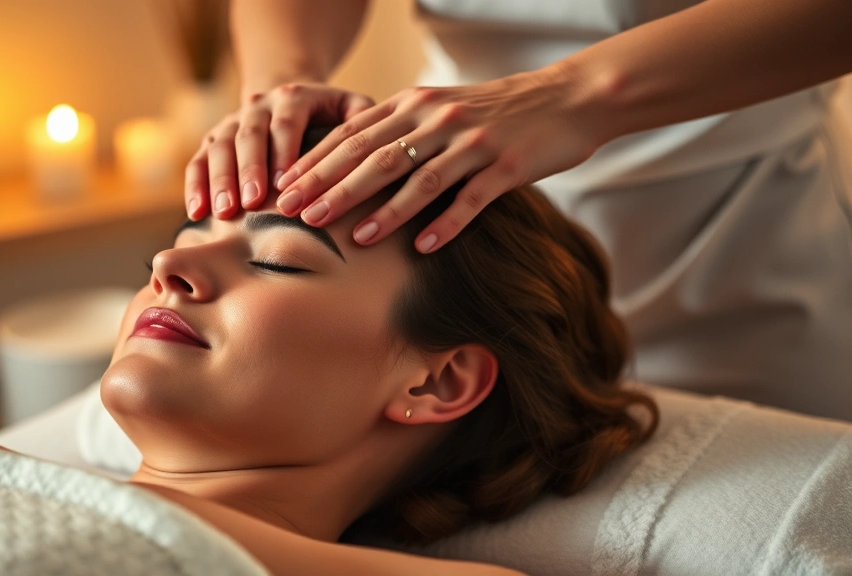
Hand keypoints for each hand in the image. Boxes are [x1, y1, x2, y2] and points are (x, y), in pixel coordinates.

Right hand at [184, 83, 374, 220]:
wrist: (287, 99)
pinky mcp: (212, 141)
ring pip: (219, 149)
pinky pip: (198, 161)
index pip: (286, 124)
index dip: (283, 153)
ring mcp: (230, 123)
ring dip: (220, 181)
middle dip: (248, 171)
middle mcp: (257, 106)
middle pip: (249, 137)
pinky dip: (195, 187)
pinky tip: (197, 213)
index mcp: (292, 97)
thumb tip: (379, 141)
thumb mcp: (349, 106)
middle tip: (250, 203)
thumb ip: (363, 118)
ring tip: (224, 213)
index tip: (284, 186)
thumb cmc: (327, 115)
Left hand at [274, 67, 601, 252]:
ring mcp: (473, 142)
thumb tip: (353, 160)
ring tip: (353, 238)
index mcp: (416, 103)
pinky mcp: (507, 165)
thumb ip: (400, 127)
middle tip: (297, 214)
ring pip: (419, 179)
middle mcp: (438, 119)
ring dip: (383, 210)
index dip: (317, 161)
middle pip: (375, 156)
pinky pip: (472, 198)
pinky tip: (426, 247)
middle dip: (332, 187)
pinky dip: (448, 223)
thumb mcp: (441, 107)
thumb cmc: (497, 110)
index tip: (285, 187)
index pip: (354, 133)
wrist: (566, 98)